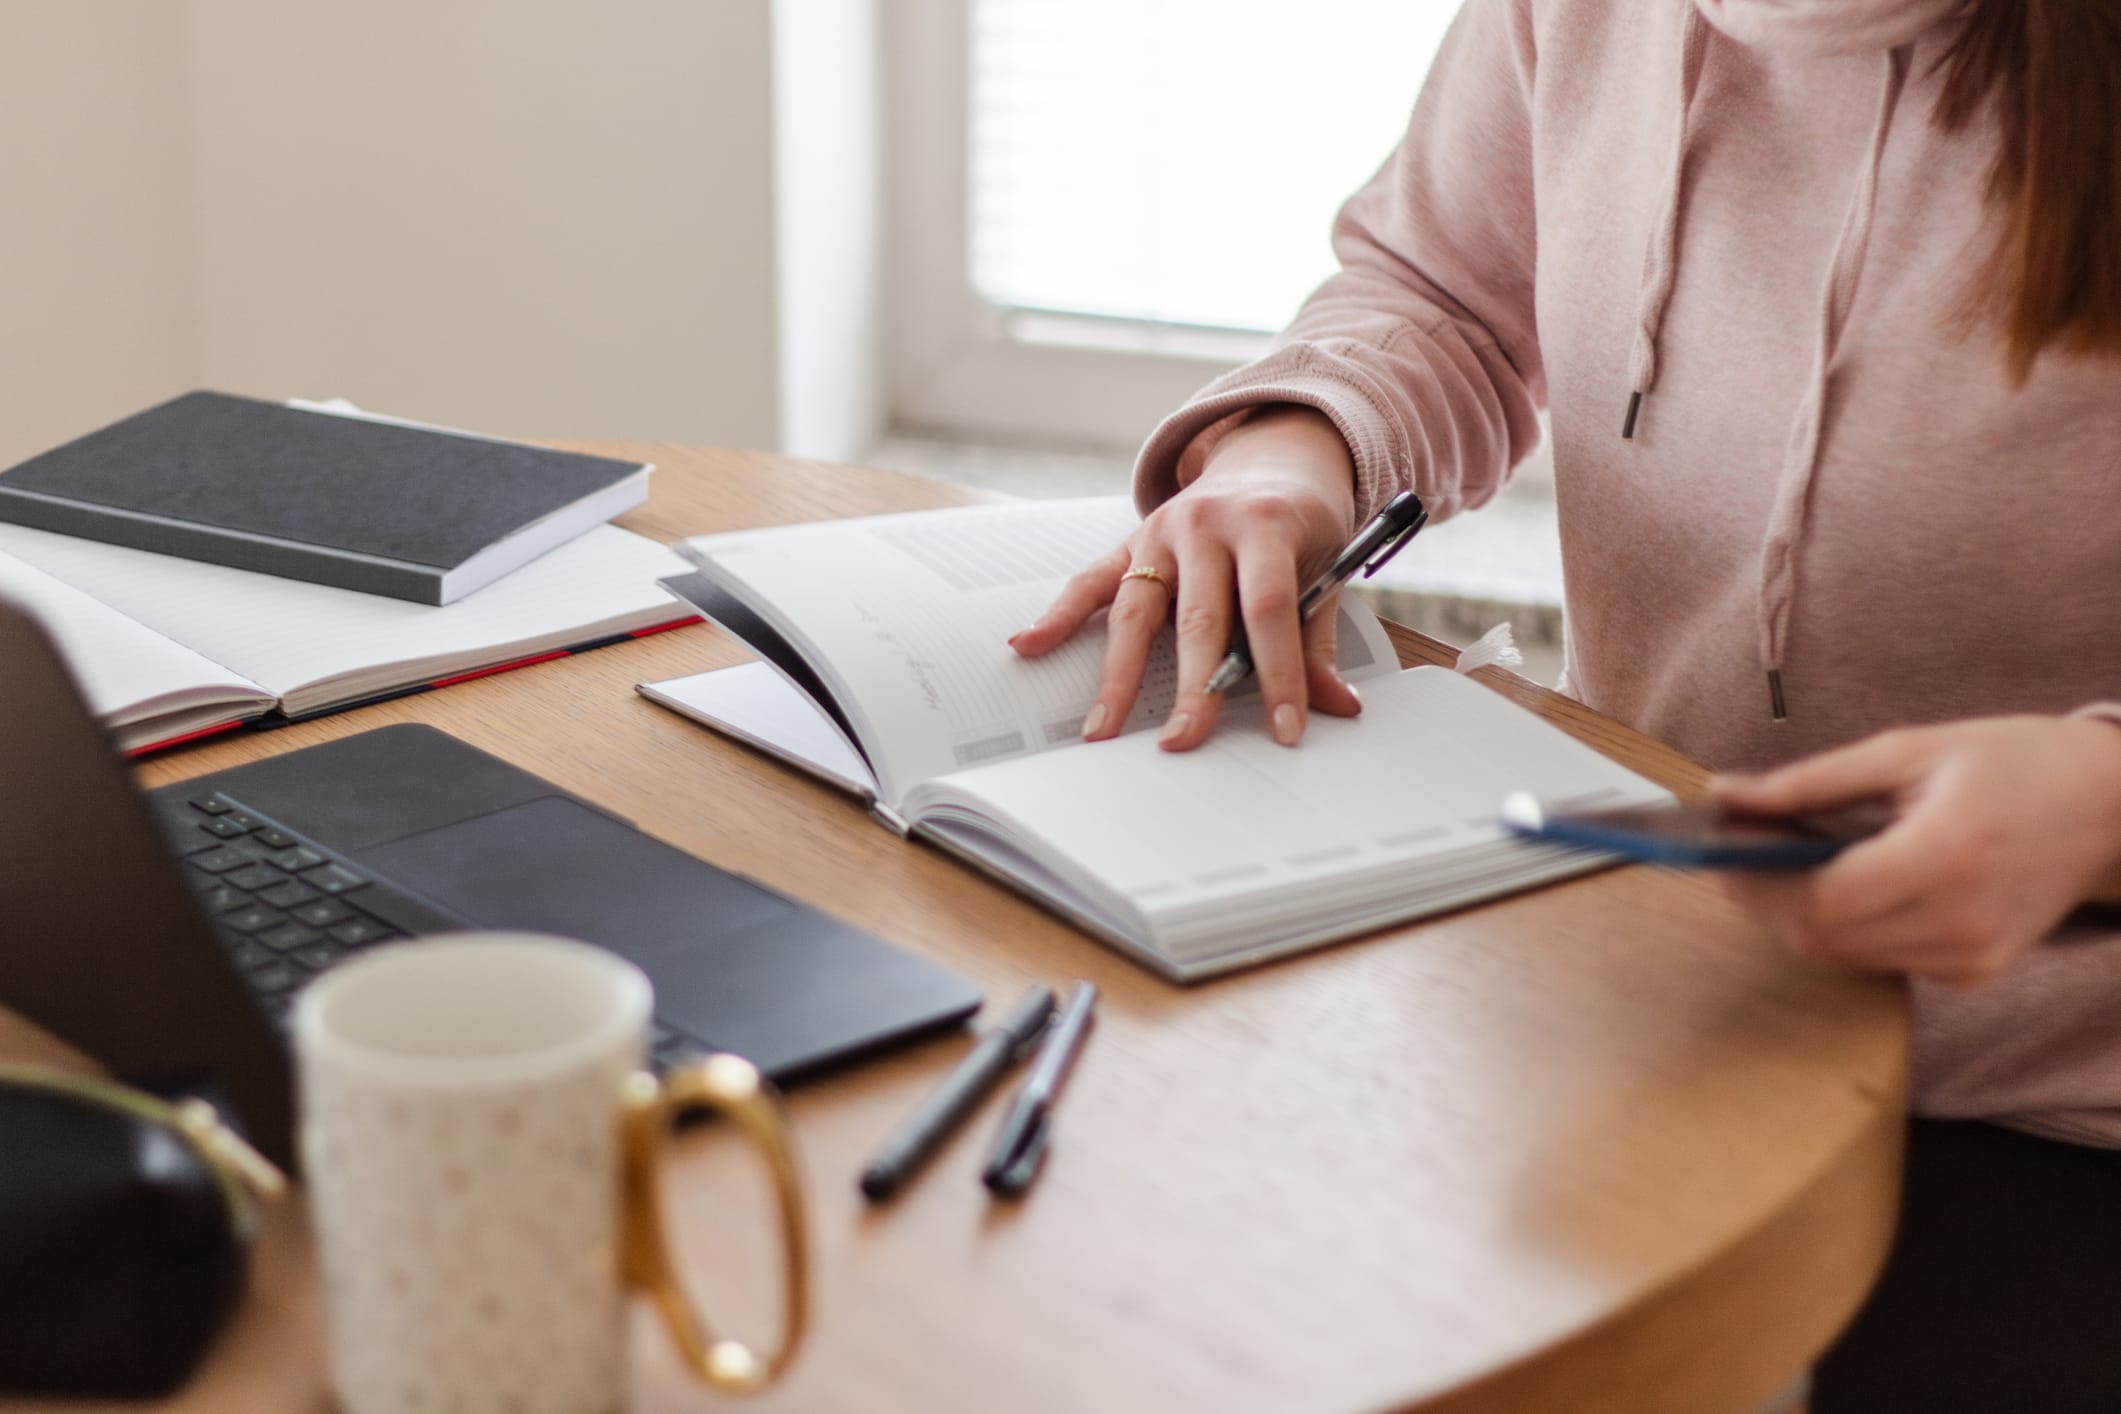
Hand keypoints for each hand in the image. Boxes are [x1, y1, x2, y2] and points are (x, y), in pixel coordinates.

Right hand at [1010, 407, 1361, 750]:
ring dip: (1119, 673)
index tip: (1285, 729)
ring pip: (1136, 609)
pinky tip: (1029, 646)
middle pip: (1197, 616)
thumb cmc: (1300, 523)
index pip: (1269, 608)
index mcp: (1264, 523)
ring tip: (1103, 727)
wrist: (1272, 458)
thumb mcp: (1325, 568)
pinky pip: (1089, 583)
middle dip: (1193, 687)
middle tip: (1183, 740)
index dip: (1279, 672)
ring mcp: (1160, 531)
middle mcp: (1205, 523)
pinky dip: (1058, 615)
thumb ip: (1318, 639)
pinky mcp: (1130, 542)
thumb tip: (1333, 705)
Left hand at [1710, 715, 2120, 987]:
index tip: (1722, 845)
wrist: (2111, 809)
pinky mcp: (1973, 971)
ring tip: (1783, 860)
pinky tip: (1844, 883)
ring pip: (1843, 955)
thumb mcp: (1909, 750)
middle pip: (1821, 938)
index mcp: (1944, 856)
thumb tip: (1727, 796)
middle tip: (1740, 851)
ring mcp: (1970, 957)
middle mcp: (1959, 921)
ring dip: (1799, 914)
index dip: (1758, 880)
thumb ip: (1811, 781)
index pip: (1821, 899)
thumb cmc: (2013, 763)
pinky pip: (1880, 959)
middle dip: (1766, 898)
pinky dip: (1846, 927)